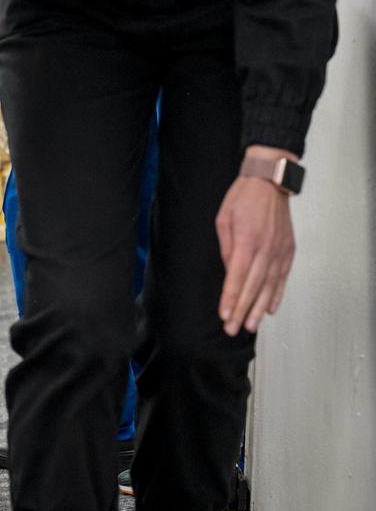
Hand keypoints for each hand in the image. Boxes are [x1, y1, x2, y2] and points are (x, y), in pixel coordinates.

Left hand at [216, 148, 296, 335]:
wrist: (269, 181)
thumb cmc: (242, 198)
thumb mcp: (223, 219)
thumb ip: (226, 248)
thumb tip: (228, 271)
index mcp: (247, 240)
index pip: (237, 276)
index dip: (231, 298)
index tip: (225, 315)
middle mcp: (266, 248)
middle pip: (253, 286)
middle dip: (242, 310)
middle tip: (234, 328)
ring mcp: (280, 250)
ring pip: (270, 286)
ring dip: (260, 308)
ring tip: (251, 325)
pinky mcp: (288, 250)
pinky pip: (282, 277)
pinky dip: (277, 294)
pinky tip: (271, 308)